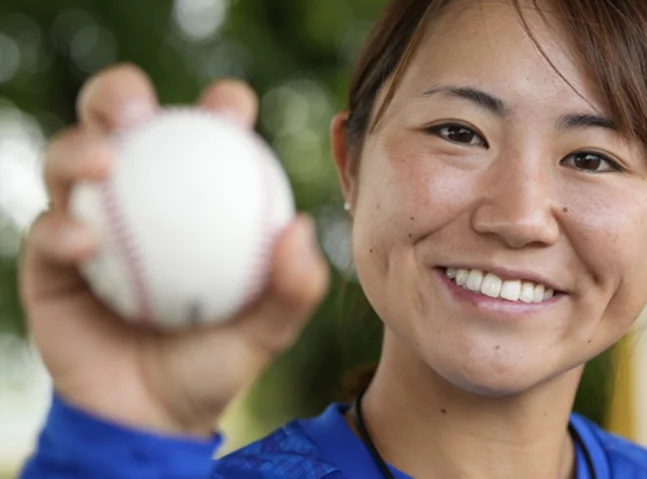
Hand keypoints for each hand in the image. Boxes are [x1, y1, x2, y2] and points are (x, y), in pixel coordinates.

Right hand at [19, 64, 328, 436]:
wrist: (153, 417)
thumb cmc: (215, 362)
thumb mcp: (266, 331)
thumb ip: (291, 287)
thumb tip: (300, 229)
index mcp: (193, 202)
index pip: (203, 139)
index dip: (218, 107)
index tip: (232, 106)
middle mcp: (138, 201)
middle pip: (121, 127)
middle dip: (120, 95)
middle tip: (137, 105)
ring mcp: (89, 224)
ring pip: (69, 163)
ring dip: (79, 148)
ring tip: (104, 160)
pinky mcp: (49, 263)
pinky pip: (47, 232)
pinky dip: (62, 230)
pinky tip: (85, 241)